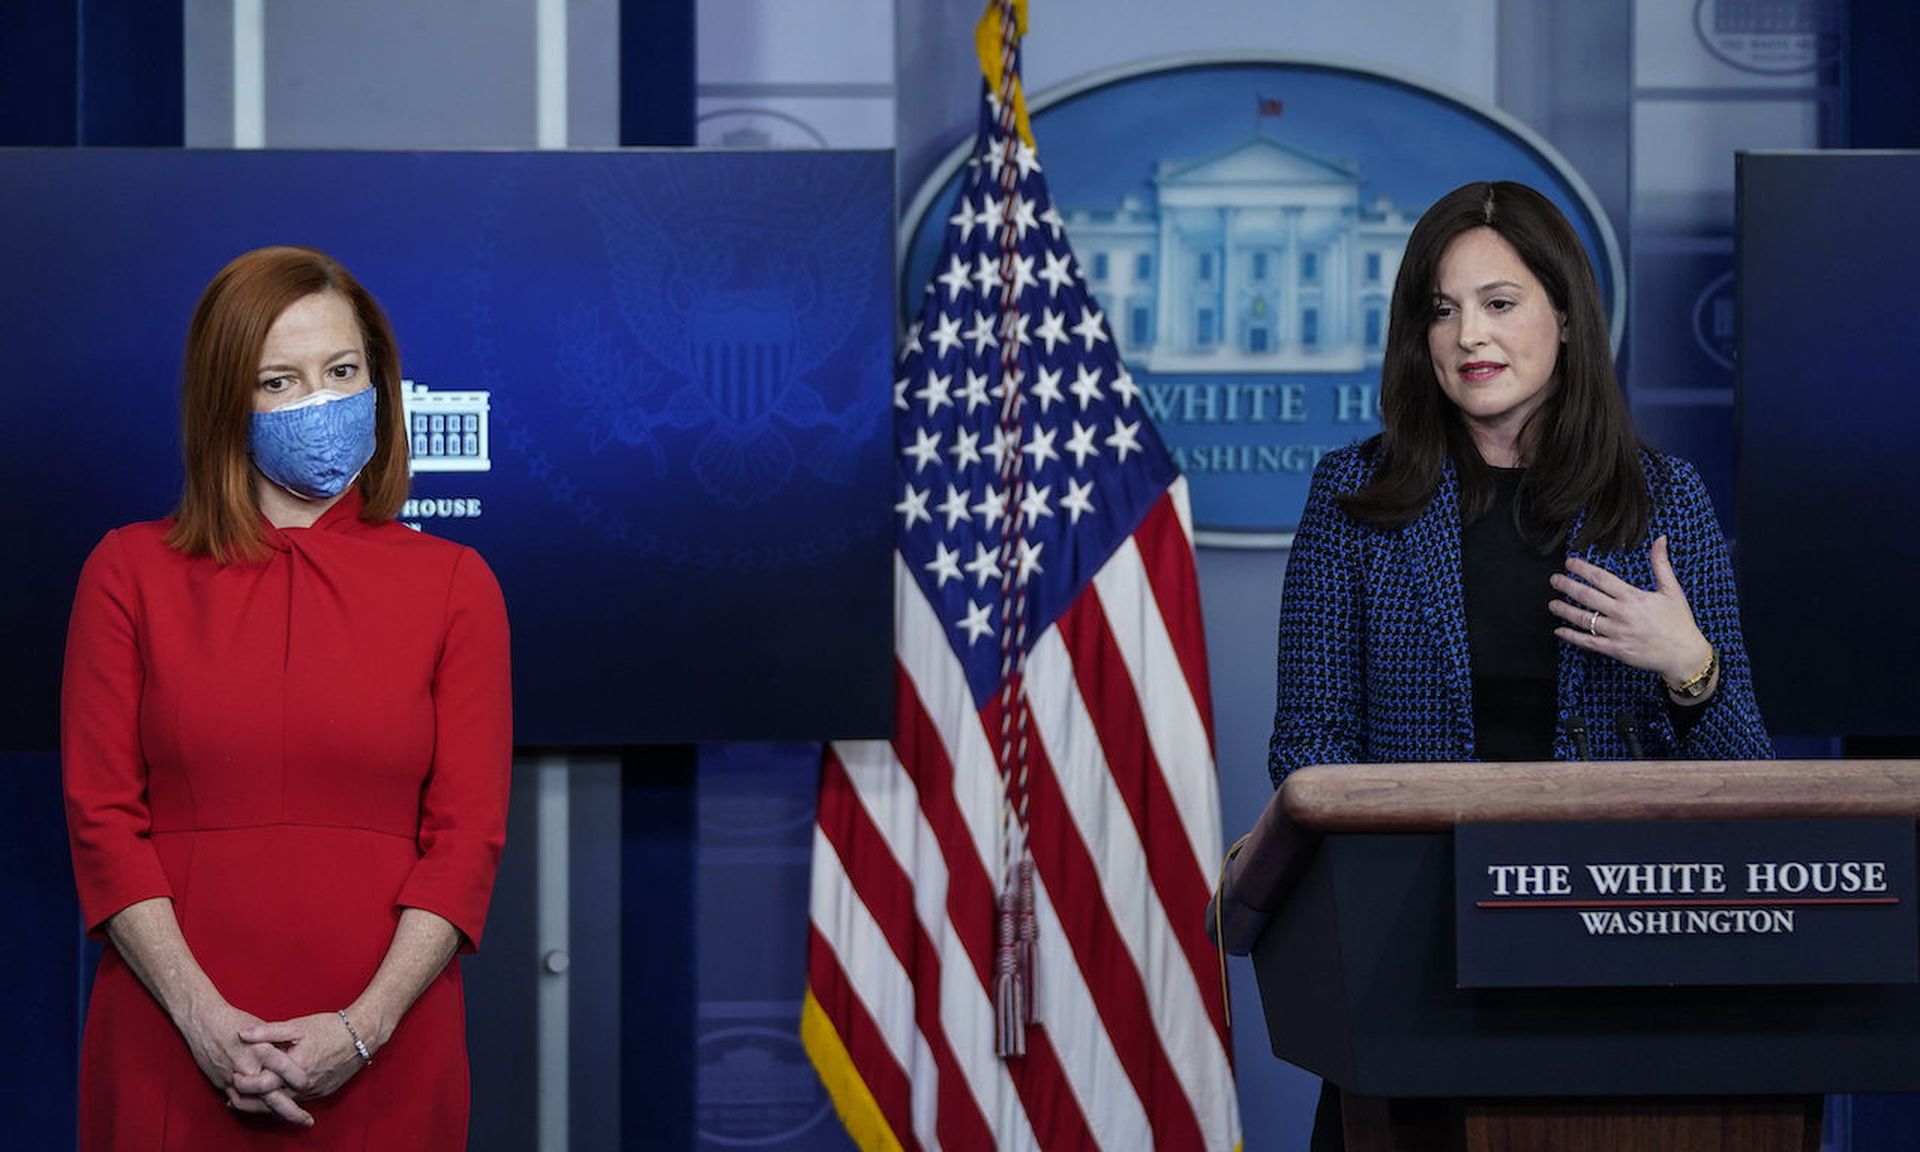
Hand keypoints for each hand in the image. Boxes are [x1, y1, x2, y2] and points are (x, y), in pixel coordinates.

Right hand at [175, 996, 313, 1125]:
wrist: (203, 1021)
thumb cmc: (235, 1020)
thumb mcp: (263, 1026)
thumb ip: (278, 1042)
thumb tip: (295, 1052)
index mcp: (260, 1050)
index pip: (283, 1068)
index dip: (298, 1079)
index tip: (310, 1085)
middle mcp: (247, 1067)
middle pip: (271, 1095)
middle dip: (290, 1110)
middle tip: (307, 1120)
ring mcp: (232, 1078)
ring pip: (255, 1104)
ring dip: (273, 1112)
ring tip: (290, 1118)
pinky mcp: (221, 1083)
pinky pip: (239, 1101)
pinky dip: (253, 1107)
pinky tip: (265, 1110)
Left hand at [237, 1011, 375, 1101]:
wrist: (363, 1034)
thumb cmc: (330, 1027)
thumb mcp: (297, 1026)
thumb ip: (267, 1032)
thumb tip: (241, 1034)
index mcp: (295, 1069)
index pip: (262, 1084)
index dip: (244, 1083)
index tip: (232, 1077)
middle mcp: (304, 1086)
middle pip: (270, 1100)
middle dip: (250, 1099)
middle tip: (234, 1093)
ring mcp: (314, 1092)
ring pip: (284, 1104)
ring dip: (265, 1101)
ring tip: (249, 1095)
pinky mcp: (322, 1093)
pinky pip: (298, 1100)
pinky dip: (284, 1098)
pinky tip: (276, 1092)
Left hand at [1549, 535, 1712, 688]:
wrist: (1685, 654)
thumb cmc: (1679, 621)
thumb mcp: (1672, 590)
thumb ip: (1661, 564)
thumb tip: (1660, 539)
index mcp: (1634, 597)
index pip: (1601, 578)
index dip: (1582, 569)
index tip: (1569, 563)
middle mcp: (1622, 614)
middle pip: (1587, 596)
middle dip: (1567, 586)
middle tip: (1554, 580)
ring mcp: (1617, 633)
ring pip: (1584, 619)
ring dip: (1565, 611)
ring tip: (1552, 604)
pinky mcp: (1615, 650)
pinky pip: (1588, 642)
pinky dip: (1572, 636)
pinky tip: (1560, 630)